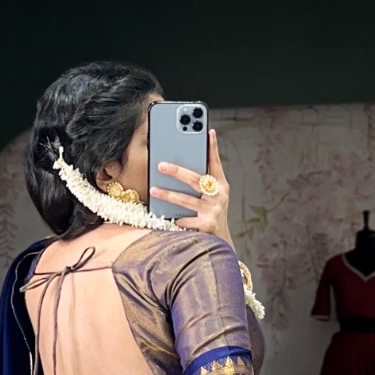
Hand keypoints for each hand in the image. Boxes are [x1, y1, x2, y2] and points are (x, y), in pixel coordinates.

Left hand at [149, 128, 233, 247]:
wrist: (220, 243)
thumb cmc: (211, 214)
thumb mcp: (213, 196)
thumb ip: (204, 179)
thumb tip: (185, 159)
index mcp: (221, 185)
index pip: (216, 163)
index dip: (213, 147)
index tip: (208, 131)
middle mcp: (219, 196)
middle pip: (195, 180)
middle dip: (177, 171)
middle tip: (160, 166)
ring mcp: (213, 211)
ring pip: (186, 200)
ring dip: (168, 195)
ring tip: (153, 190)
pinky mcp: (207, 225)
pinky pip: (185, 220)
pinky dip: (174, 219)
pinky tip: (164, 216)